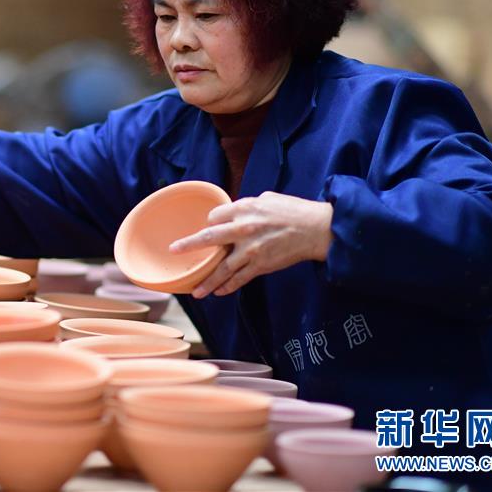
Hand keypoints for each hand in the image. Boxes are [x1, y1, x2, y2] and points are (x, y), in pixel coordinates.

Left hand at [168, 191, 332, 298]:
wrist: (317, 229)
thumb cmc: (294, 211)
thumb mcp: (267, 199)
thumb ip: (248, 206)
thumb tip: (236, 210)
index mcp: (244, 209)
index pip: (214, 216)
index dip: (210, 222)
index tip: (208, 228)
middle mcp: (243, 229)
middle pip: (209, 238)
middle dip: (188, 245)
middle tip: (174, 250)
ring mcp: (251, 249)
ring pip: (222, 268)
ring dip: (207, 281)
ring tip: (195, 291)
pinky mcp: (261, 265)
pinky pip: (240, 279)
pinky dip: (228, 287)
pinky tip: (219, 292)